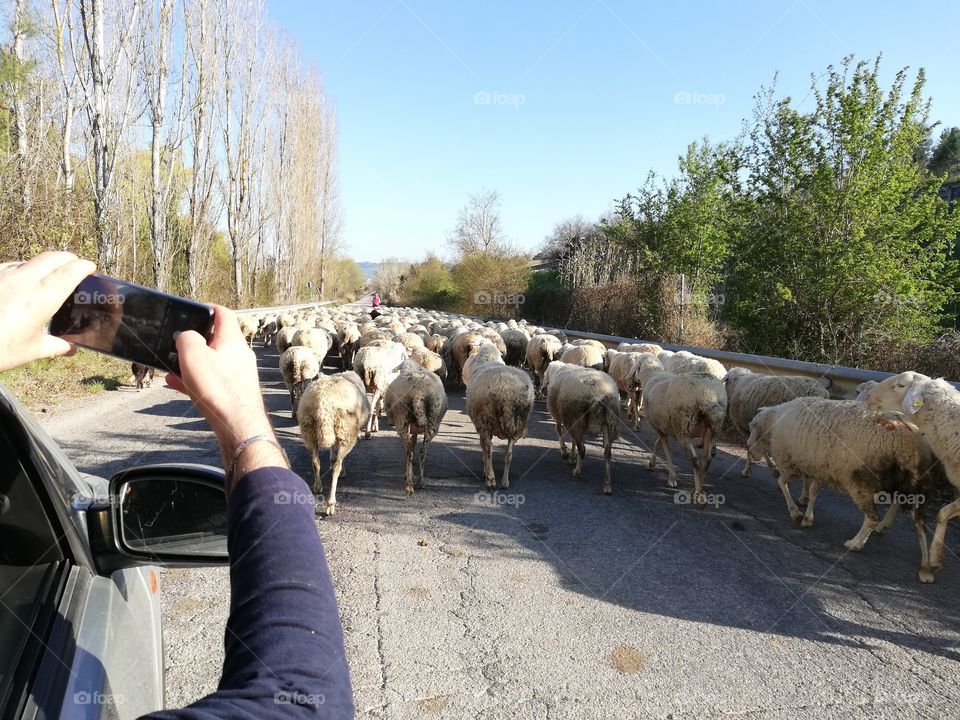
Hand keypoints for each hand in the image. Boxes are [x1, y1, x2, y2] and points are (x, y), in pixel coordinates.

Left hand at [0, 252, 95, 372]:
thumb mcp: (31, 351)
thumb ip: (55, 346)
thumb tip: (70, 348)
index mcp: (42, 298)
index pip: (70, 272)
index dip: (84, 266)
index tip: (91, 267)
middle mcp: (24, 280)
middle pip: (53, 257)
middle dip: (68, 258)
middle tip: (76, 264)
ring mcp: (4, 276)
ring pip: (30, 260)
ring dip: (45, 263)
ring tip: (49, 274)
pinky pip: (11, 266)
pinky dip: (23, 269)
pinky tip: (21, 282)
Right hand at [166, 305, 285, 477]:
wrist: (237, 424)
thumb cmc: (218, 388)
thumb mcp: (193, 354)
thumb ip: (187, 338)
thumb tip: (186, 335)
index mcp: (232, 339)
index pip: (222, 314)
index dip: (206, 308)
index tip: (192, 309)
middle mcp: (239, 354)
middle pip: (216, 338)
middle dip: (194, 340)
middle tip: (176, 343)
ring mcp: (239, 374)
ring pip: (212, 361)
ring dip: (191, 362)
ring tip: (172, 366)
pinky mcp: (235, 391)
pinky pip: (212, 380)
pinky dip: (196, 379)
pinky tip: (178, 384)